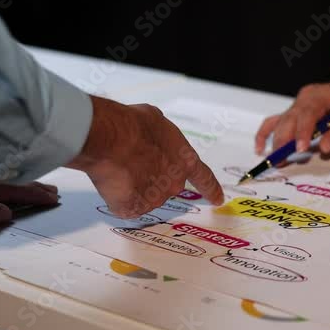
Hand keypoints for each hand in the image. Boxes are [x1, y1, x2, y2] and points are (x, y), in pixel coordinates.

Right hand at [67, 96, 223, 217]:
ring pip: (143, 195)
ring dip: (132, 185)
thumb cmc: (133, 126)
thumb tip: (155, 137)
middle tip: (132, 162)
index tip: (218, 199)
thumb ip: (162, 136)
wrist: (111, 140)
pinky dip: (118, 196)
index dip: (211, 189)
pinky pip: (125, 205)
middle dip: (151, 177)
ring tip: (119, 167)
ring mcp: (155, 198)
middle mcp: (174, 182)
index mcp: (185, 160)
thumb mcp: (155, 121)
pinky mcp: (134, 208)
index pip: (204, 179)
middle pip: (166, 185)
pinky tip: (112, 180)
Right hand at [255, 63, 329, 155]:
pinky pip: (275, 120)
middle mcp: (305, 97)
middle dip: (284, 141)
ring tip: (276, 161)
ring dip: (276, 141)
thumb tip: (323, 149)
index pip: (308, 113)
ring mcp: (297, 103)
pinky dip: (266, 133)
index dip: (302, 132)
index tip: (300, 150)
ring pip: (281, 122)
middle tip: (283, 162)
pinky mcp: (293, 110)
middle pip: (290, 119)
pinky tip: (261, 148)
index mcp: (322, 96)